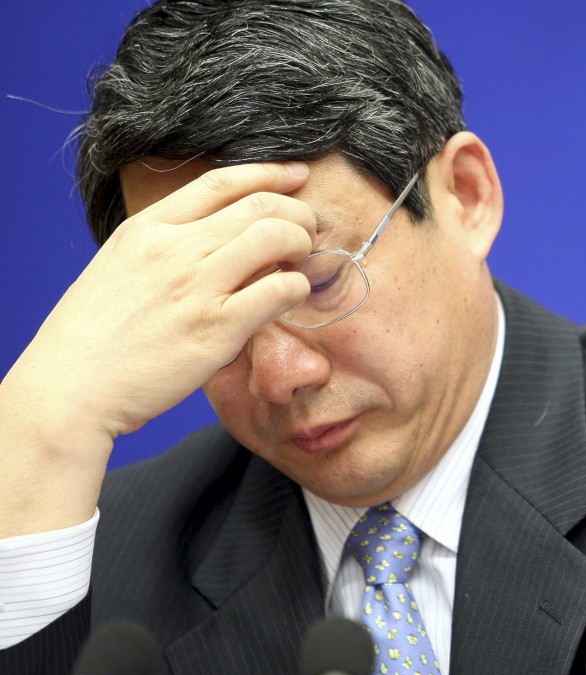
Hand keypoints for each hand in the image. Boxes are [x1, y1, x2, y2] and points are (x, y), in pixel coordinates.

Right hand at [0, 161, 314, 534]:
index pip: (221, 181)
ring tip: (304, 259)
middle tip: (308, 228)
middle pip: (260, 205)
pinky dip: (298, 287)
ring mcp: (198, 286)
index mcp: (149, 228)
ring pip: (276, 237)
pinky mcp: (218, 328)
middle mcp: (176, 248)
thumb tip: (217, 237)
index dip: (269, 173)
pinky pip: (278, 290)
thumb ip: (167, 246)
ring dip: (302, 242)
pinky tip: (294, 294)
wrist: (72, 386)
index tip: (296, 175)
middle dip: (297, 211)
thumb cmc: (95, 334)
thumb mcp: (121, 266)